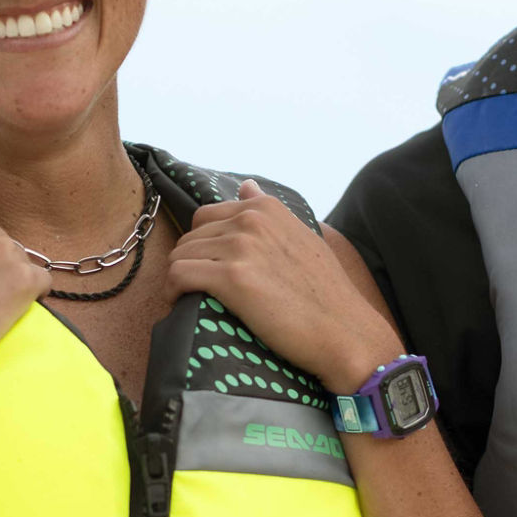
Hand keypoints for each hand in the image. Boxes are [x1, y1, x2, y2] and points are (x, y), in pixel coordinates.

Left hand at [165, 180, 401, 391]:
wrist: (344, 331)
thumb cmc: (325, 293)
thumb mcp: (300, 237)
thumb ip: (269, 210)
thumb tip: (247, 185)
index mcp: (266, 208)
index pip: (207, 216)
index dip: (203, 245)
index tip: (208, 268)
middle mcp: (251, 220)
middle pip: (191, 236)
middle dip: (189, 262)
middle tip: (197, 290)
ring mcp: (241, 246)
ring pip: (180, 255)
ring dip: (179, 279)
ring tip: (189, 300)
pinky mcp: (231, 278)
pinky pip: (178, 275)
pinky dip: (173, 292)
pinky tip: (182, 305)